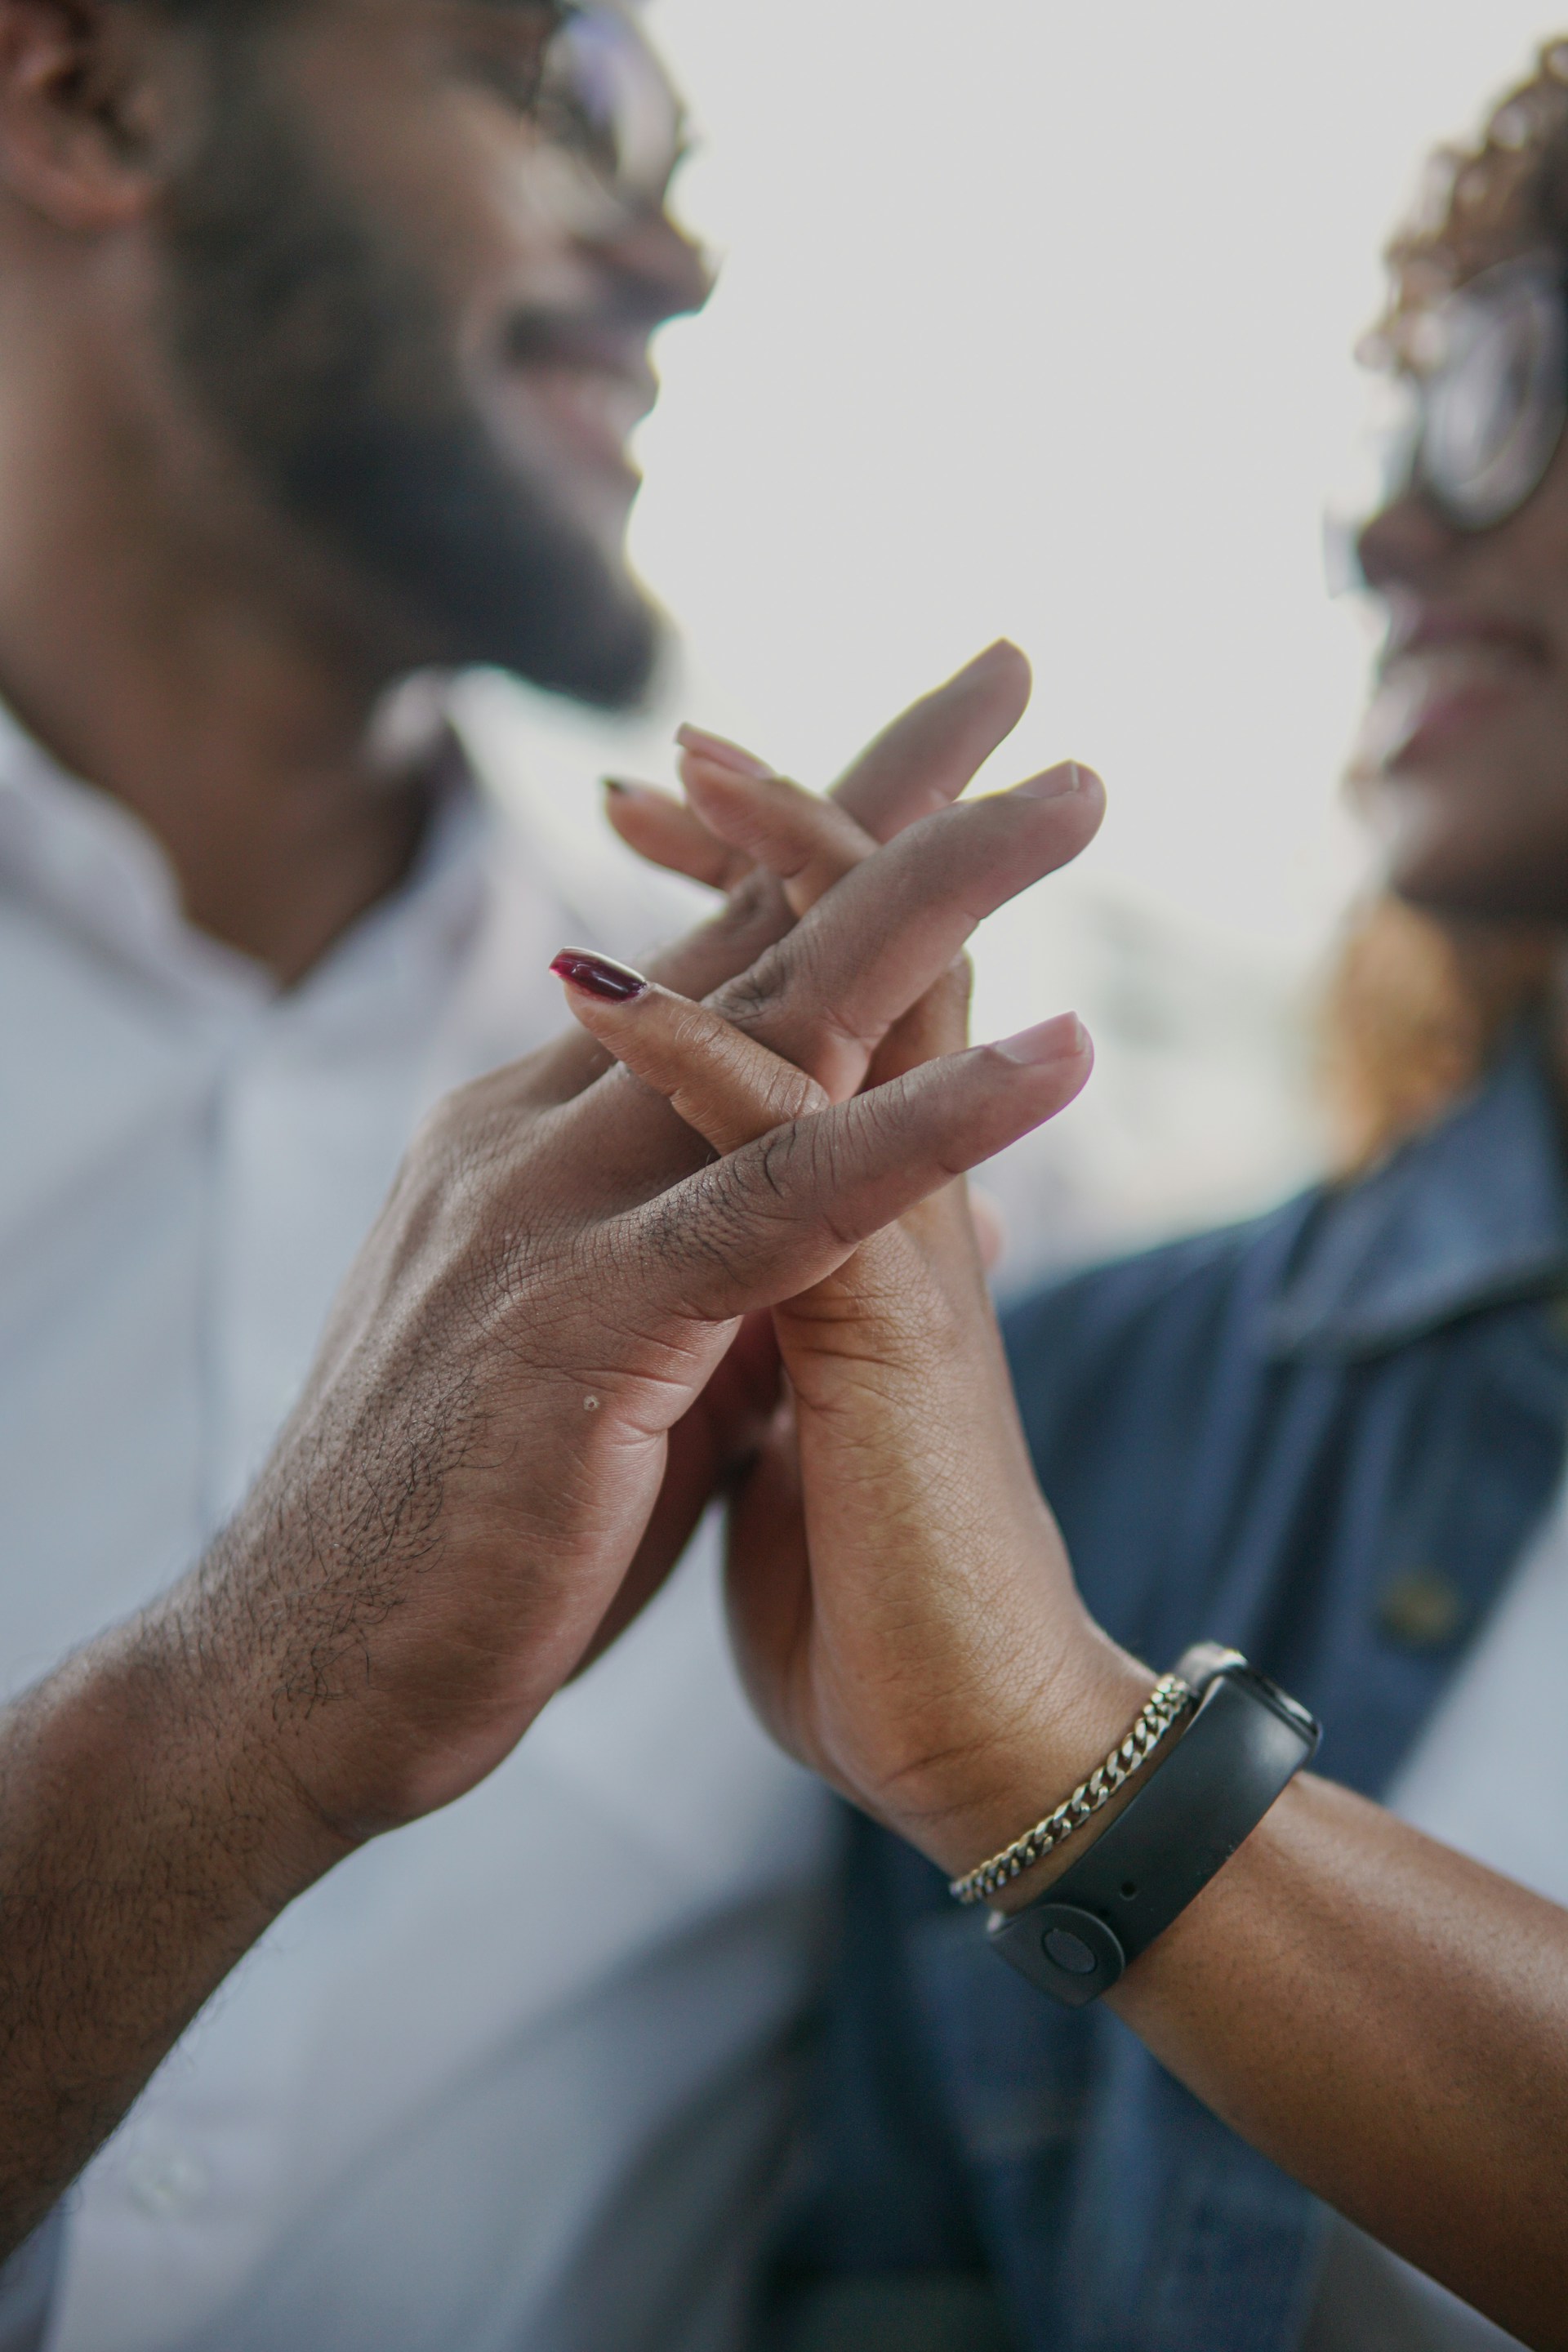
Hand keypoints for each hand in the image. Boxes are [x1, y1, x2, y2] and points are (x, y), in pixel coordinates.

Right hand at [166, 732, 1103, 1880]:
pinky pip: (777, 1202)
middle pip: (744, 925)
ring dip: (932, 892)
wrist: (294, 1678)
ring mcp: (547, 1216)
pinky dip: (922, 1125)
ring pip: (769, 1019)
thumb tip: (870, 1212)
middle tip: (1014, 669)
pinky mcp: (574, 1326)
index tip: (938, 747)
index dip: (819, 832)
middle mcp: (539, 1132)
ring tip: (1072, 800)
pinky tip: (1054, 1061)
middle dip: (886, 791)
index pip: (707, 952)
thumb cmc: (470, 1530)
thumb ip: (728, 1265)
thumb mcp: (621, 1365)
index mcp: (546, 1137)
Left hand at [565, 891, 1567, 2351]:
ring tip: (687, 760)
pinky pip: (794, 1171)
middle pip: (859, 968)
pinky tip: (622, 981)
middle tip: (693, 730)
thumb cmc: (866, 1582)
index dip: (755, 902)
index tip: (653, 813)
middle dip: (800, 828)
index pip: (820, 1018)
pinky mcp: (886, 1348)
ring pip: (851, 1023)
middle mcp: (894, 1218)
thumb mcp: (788, 1409)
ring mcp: (899, 1267)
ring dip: (779, 878)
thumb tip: (723, 1255)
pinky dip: (718, 1065)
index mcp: (862, 1228)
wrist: (965, 1737)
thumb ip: (770, 1304)